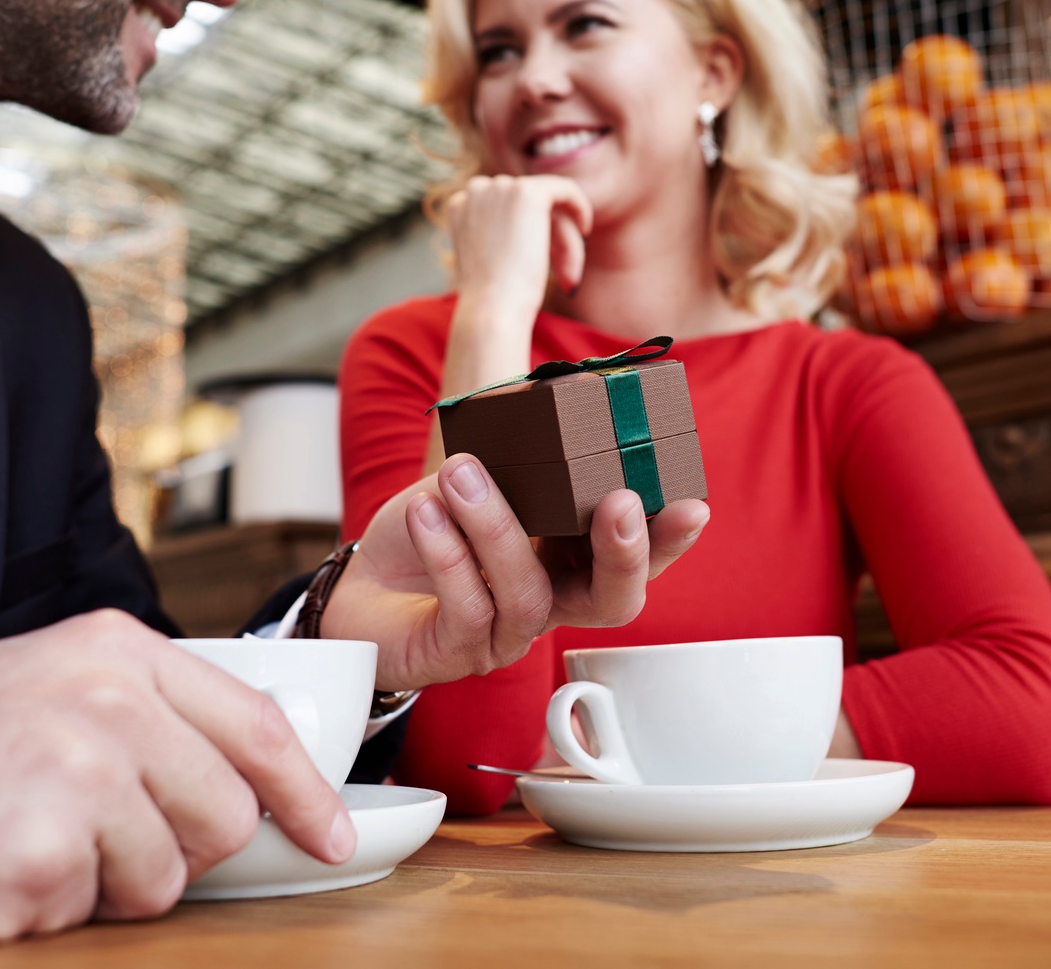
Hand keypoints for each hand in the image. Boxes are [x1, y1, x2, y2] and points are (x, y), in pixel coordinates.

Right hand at [0, 610, 351, 939]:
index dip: (307, 791)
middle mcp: (103, 706)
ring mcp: (71, 785)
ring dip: (101, 887)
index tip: (335, 835)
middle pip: (223, 816)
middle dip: (172, 848)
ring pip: (163, 881)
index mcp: (107, 650)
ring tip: (12, 842)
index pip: (252, 723)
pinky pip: (87, 921)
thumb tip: (242, 779)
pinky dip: (40, 915)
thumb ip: (136, 714)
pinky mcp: (32, 868)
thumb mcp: (29, 682)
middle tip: (80, 836)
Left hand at [319, 453, 707, 690]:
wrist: (358, 581)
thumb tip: (550, 397)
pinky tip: (426, 511)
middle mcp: (550, 602)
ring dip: (499, 527)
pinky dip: (448, 552)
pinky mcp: (456, 652)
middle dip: (626, 553)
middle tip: (618, 502)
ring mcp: (506, 634)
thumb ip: (513, 450)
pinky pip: (466, 606)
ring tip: (463, 473)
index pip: (637, 556)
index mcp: (568, 558)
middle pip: (613, 602)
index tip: (692, 504)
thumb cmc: (427, 528)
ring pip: (529, 595)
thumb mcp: (474, 474)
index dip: (669, 538)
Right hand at [444, 174, 591, 312]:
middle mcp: (476, 190)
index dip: (529, 235)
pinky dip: (579, 207)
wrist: (492, 308)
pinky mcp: (527, 193)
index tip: (543, 266)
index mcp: (460, 205)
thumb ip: (501, 232)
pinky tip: (585, 229)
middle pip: (529, 207)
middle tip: (564, 278)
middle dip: (551, 239)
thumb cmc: (492, 297)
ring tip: (569, 277)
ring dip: (564, 241)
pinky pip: (565, 189)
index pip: (506, 209)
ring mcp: (501, 188)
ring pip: (549, 206)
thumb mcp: (488, 257)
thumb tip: (530, 223)